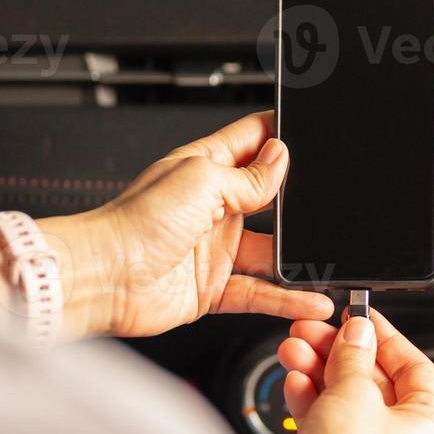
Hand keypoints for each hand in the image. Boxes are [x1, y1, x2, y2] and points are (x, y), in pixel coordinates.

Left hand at [75, 111, 333, 337]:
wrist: (105, 278)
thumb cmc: (134, 223)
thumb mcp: (202, 180)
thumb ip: (249, 175)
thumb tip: (280, 159)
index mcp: (205, 168)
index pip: (253, 141)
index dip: (281, 136)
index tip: (310, 134)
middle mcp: (212, 207)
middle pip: (270, 200)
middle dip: (298, 203)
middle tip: (328, 208)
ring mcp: (214, 249)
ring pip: (270, 252)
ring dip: (297, 259)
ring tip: (325, 262)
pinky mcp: (213, 287)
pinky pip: (260, 292)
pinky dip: (286, 298)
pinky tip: (309, 299)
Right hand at [276, 310, 433, 433]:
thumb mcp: (352, 392)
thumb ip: (354, 355)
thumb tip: (358, 332)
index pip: (415, 367)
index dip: (384, 336)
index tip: (360, 316)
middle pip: (377, 384)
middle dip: (340, 354)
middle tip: (315, 332)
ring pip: (351, 405)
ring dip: (321, 373)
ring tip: (295, 351)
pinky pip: (335, 428)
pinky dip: (316, 404)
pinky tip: (296, 382)